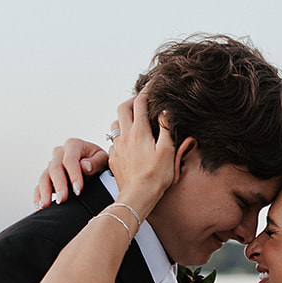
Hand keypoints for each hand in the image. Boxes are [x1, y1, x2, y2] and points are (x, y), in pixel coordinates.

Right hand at [33, 139, 108, 207]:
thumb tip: (84, 166)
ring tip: (45, 206)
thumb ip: (96, 162)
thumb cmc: (100, 162)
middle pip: (55, 168)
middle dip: (59, 185)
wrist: (95, 166)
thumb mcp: (103, 159)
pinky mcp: (48, 176)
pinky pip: (39, 186)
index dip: (73, 175)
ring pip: (44, 177)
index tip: (78, 190)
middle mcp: (60, 153)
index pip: (70, 160)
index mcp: (74, 145)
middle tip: (62, 199)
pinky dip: (39, 196)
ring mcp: (52, 164)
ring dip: (44, 192)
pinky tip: (39, 206)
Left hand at [108, 91, 192, 214]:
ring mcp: (117, 148)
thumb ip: (166, 128)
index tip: (152, 85)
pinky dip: (120, 137)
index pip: (140, 103)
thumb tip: (164, 110)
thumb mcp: (167, 150)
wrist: (137, 197)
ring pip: (115, 124)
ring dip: (123, 118)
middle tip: (141, 101)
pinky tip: (128, 143)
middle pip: (123, 108)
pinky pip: (113, 142)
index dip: (146, 91)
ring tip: (134, 121)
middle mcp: (125, 136)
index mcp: (139, 131)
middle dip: (132, 101)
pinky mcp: (114, 159)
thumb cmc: (156, 176)